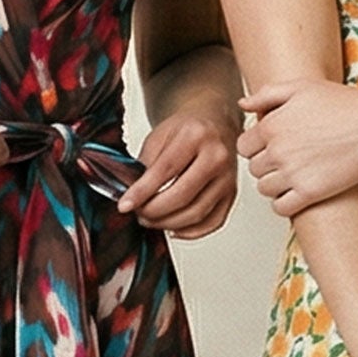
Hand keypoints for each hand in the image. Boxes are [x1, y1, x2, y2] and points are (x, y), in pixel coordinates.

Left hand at [118, 104, 237, 238]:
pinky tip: (174, 227)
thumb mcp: (159, 135)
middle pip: (182, 196)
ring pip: (196, 213)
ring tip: (151, 220)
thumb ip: (145, 164)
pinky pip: (212, 222)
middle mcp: (217, 156)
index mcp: (196, 135)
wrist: (215, 124)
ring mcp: (228, 178)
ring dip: (168, 223)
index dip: (142, 192)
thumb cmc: (187, 130)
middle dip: (154, 211)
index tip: (125, 205)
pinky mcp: (232, 194)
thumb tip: (131, 195)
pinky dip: (190, 232)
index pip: (165, 171)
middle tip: (138, 213)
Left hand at [240, 78, 357, 213]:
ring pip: (264, 188)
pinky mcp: (310, 193)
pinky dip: (285, 203)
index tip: (273, 145)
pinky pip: (281, 207)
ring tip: (294, 175)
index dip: (257, 146)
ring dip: (275, 184)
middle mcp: (278, 151)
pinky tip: (298, 192)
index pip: (244, 145)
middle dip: (267, 164)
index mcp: (271, 125)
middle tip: (287, 159)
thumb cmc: (345, 104)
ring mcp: (293, 173)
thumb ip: (267, 94)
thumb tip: (243, 105)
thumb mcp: (302, 87)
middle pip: (254, 168)